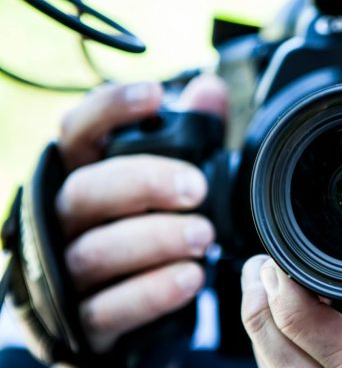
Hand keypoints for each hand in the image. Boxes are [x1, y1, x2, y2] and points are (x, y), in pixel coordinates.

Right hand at [55, 76, 227, 351]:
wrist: (120, 302)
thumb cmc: (142, 223)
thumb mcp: (168, 176)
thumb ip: (191, 134)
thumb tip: (210, 90)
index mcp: (83, 173)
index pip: (78, 130)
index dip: (110, 109)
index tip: (155, 96)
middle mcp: (65, 218)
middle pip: (86, 190)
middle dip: (144, 183)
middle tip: (196, 189)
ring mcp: (66, 270)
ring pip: (96, 251)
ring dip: (155, 240)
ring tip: (203, 236)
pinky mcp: (83, 319)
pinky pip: (109, 308)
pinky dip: (152, 292)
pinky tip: (190, 278)